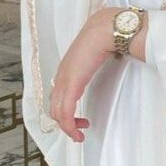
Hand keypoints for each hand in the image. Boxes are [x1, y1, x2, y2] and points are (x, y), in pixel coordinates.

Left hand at [49, 8, 120, 141]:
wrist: (105, 29)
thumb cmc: (105, 36)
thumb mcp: (98, 51)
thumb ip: (97, 58)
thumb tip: (110, 57)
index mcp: (67, 67)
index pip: (58, 95)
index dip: (65, 110)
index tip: (78, 118)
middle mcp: (61, 75)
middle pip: (54, 107)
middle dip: (66, 123)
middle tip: (79, 132)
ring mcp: (64, 80)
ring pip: (58, 113)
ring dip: (68, 128)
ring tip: (79, 135)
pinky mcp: (71, 85)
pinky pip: (66, 112)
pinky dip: (69, 126)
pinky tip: (78, 131)